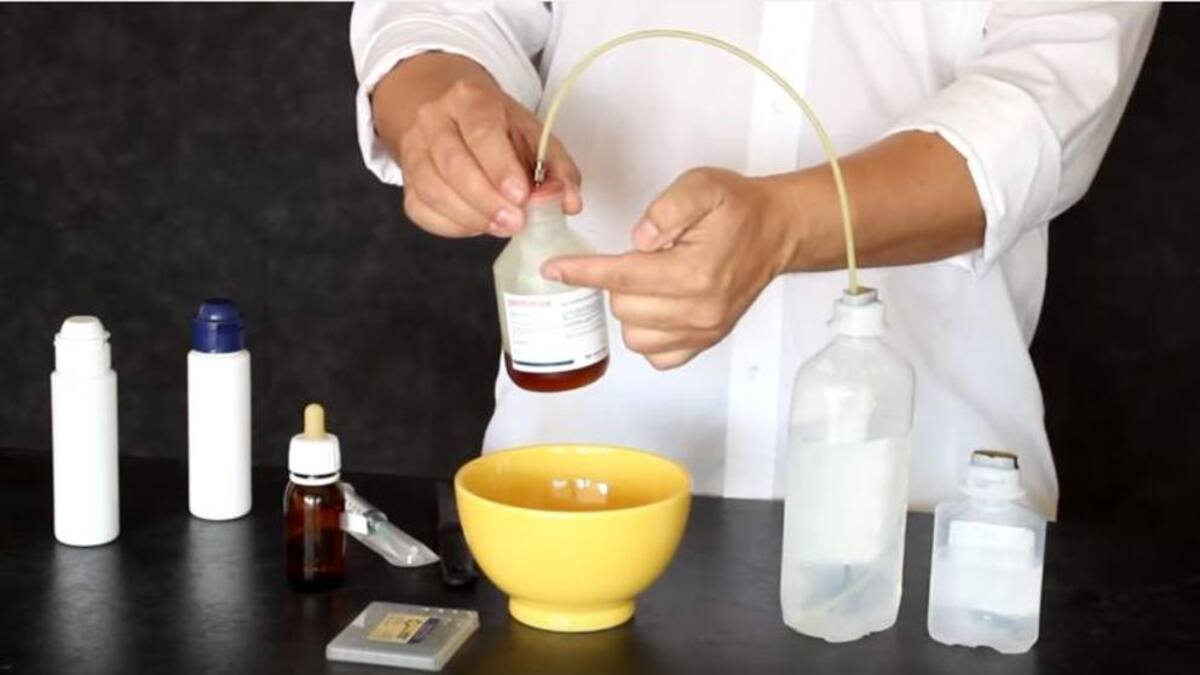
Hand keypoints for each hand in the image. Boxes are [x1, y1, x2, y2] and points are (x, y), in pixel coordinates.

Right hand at [372, 52, 581, 237]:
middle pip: (453, 164)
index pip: (481, 132)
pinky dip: (452, 225)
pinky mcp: (406, 180)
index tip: (520, 196)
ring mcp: (413, 149)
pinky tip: (477, 224)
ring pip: (433, 189)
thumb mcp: (531, 131)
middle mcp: (433, 119)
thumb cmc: (494, 124)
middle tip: (515, 222)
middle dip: (487, 200)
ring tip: (502, 227)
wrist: (445, 109)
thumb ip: (557, 166)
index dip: (500, 168)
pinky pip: (421, 209)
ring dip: (471, 216)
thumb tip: (570, 203)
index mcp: (469, 98)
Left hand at [542, 168, 797, 369]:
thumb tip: (640, 238)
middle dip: (617, 281)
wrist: (777, 231)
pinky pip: (659, 356)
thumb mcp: (703, 186)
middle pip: (623, 307)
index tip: (553, 269)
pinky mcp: (707, 341)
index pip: (622, 277)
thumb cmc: (737, 208)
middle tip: (642, 257)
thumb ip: (668, 207)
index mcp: (693, 271)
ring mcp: (704, 330)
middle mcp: (699, 309)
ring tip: (650, 282)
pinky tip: (657, 308)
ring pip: (635, 336)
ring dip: (630, 309)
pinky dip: (648, 335)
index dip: (582, 272)